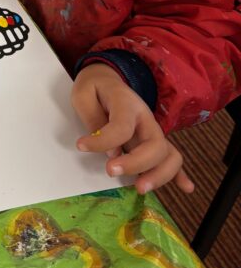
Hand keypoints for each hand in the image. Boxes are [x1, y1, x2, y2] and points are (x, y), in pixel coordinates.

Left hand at [72, 63, 194, 193]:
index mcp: (127, 103)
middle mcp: (145, 118)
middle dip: (136, 164)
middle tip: (111, 171)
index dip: (103, 140)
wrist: (106, 79)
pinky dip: (180, 175)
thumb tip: (112, 152)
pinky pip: (172, 158)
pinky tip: (186, 188)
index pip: (122, 126)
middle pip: (155, 144)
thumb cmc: (94, 88)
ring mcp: (152, 131)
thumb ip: (94, 120)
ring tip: (139, 188)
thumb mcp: (83, 95)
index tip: (81, 145)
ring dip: (159, 175)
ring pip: (169, 155)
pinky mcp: (153, 141)